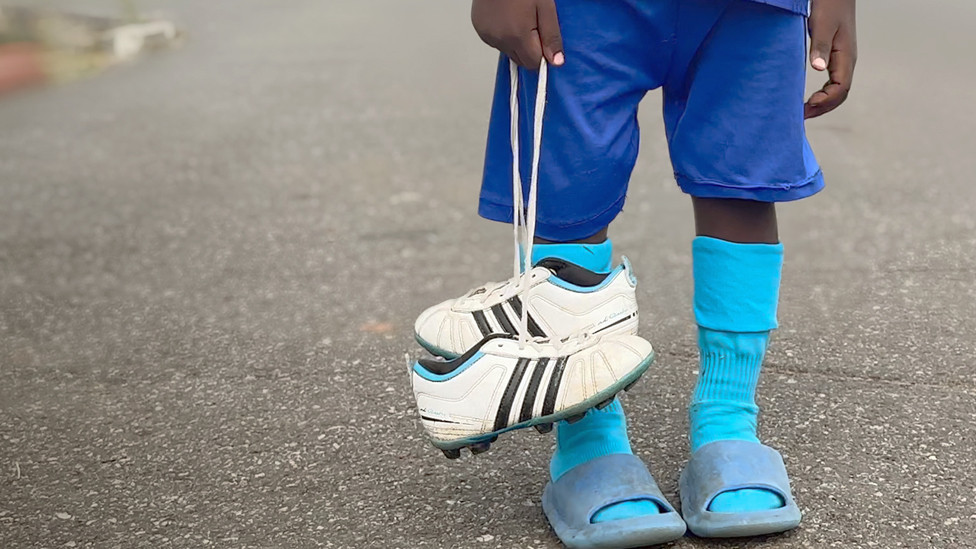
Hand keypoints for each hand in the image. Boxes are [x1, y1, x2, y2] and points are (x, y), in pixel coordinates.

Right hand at [471, 0, 563, 68]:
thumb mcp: (545, 6)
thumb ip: (551, 35)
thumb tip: (556, 61)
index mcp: (517, 36)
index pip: (533, 64)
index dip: (542, 54)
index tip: (544, 39)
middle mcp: (500, 40)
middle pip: (520, 60)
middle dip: (529, 50)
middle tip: (532, 25)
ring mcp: (487, 35)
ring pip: (508, 52)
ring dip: (515, 42)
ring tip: (518, 18)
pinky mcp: (480, 29)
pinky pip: (496, 42)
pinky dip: (503, 35)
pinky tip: (506, 18)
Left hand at [805, 0, 856, 118]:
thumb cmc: (829, 4)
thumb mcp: (822, 25)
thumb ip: (820, 47)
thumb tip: (818, 68)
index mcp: (846, 56)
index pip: (840, 88)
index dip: (825, 101)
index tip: (807, 106)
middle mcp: (847, 61)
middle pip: (840, 94)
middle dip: (822, 108)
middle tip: (801, 116)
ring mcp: (843, 60)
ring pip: (837, 90)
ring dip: (823, 104)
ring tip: (805, 112)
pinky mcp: (836, 57)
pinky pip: (833, 82)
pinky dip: (823, 94)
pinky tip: (810, 98)